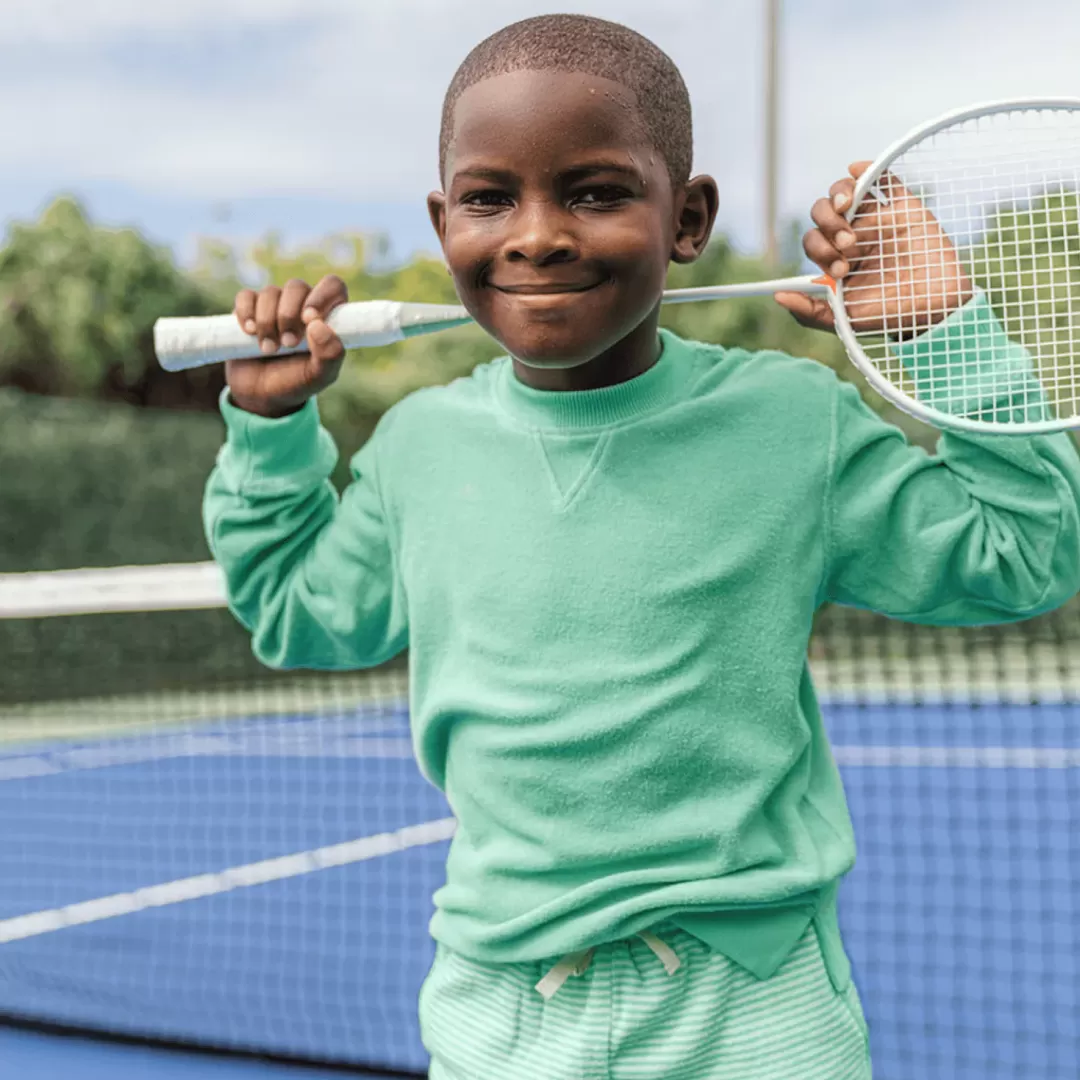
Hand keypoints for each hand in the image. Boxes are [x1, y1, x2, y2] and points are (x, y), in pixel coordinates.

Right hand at [226, 276, 348, 417]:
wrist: (261, 395)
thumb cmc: (296, 382)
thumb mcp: (319, 377)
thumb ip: (330, 355)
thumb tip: (318, 326)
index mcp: (326, 316)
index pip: (333, 286)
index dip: (322, 296)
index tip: (310, 319)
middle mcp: (301, 305)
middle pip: (297, 287)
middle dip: (289, 315)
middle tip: (288, 344)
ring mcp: (274, 305)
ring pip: (270, 292)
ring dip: (267, 322)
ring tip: (268, 349)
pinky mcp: (249, 309)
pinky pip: (246, 296)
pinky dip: (246, 312)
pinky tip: (250, 332)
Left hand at [775, 161, 972, 336]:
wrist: (934, 308)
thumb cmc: (888, 315)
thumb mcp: (843, 320)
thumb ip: (809, 312)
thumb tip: (778, 296)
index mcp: (837, 259)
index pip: (814, 240)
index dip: (819, 248)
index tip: (839, 269)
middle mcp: (854, 236)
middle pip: (824, 213)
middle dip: (827, 225)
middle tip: (848, 246)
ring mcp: (877, 220)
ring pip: (846, 191)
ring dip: (839, 195)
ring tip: (848, 211)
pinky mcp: (903, 208)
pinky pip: (883, 179)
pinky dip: (867, 169)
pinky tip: (856, 171)